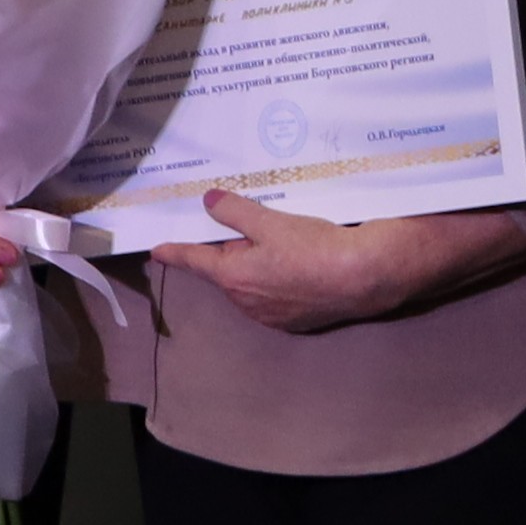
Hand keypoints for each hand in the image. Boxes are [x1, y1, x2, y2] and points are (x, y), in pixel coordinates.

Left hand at [150, 191, 507, 335]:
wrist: (368, 277)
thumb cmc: (315, 247)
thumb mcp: (270, 222)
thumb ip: (235, 212)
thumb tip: (208, 201)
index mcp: (233, 278)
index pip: (194, 261)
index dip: (175, 252)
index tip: (157, 250)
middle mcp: (246, 303)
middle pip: (228, 271)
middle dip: (235, 252)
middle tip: (259, 230)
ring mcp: (272, 317)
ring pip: (253, 285)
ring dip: (259, 268)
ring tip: (287, 247)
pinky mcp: (298, 323)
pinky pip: (277, 298)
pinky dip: (281, 283)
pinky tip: (303, 269)